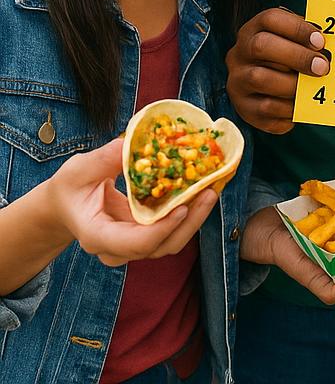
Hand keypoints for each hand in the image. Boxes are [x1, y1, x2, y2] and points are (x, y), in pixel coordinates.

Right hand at [46, 139, 219, 266]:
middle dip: (188, 223)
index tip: (182, 207)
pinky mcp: (147, 232)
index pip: (133, 243)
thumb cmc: (70, 189)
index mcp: (97, 236)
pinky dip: (190, 211)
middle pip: (159, 246)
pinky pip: (172, 228)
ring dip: (195, 218)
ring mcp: (134, 244)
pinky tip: (204, 188)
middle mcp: (118, 247)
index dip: (160, 230)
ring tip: (212, 189)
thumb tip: (129, 143)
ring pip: (170, 242)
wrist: (65, 205)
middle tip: (209, 193)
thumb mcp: (78, 170)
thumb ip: (102, 160)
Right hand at [226, 8, 327, 132]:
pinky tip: (303, 106)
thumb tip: (328, 47)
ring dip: (293, 84)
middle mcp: (239, 54)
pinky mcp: (243, 108)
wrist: (263, 92)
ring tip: (313, 88)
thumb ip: (308, 41)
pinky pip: (265, 110)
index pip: (270, 19)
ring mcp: (238, 82)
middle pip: (261, 46)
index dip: (297, 28)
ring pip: (260, 79)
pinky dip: (289, 109)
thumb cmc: (286, 60)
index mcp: (253, 30)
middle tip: (322, 67)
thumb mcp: (293, 44)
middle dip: (296, 56)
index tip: (320, 41)